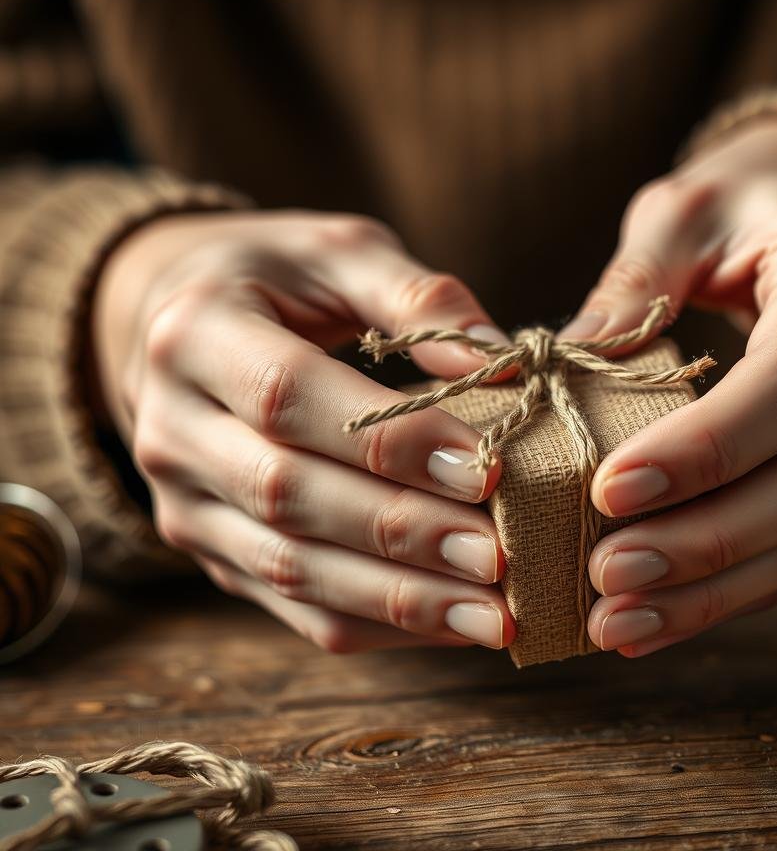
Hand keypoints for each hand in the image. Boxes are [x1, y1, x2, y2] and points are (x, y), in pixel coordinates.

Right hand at [92, 210, 515, 651]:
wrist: (178, 329)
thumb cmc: (275, 279)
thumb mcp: (337, 253)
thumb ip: (416, 296)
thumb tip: (502, 362)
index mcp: (195, 335)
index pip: (291, 396)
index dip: (391, 440)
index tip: (487, 467)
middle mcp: (171, 430)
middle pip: (288, 494)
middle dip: (402, 531)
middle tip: (498, 555)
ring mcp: (183, 503)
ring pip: (289, 569)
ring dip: (396, 598)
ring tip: (490, 615)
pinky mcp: (211, 550)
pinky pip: (291, 605)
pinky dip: (374, 623)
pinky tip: (448, 624)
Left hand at [561, 117, 776, 655]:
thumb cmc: (744, 211)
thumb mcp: (683, 212)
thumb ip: (634, 279)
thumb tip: (562, 363)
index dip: (705, 448)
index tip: (609, 490)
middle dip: (707, 541)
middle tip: (604, 574)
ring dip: (714, 589)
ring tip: (614, 617)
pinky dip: (729, 591)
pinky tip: (653, 616)